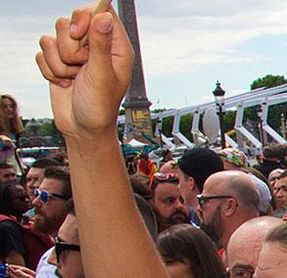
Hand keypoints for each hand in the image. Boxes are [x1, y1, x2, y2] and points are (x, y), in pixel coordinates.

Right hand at [36, 2, 133, 138]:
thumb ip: (101, 45)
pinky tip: (65, 83)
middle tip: (81, 66)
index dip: (84, 16)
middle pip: (72, 20)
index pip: (100, 10)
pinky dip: (50, 70)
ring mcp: (75, 52)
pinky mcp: (58, 61)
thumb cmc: (100, 107)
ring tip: (75, 78)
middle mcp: (96, 45)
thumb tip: (104, 16)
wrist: (82, 129)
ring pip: (54, 36)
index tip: (80, 33)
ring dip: (60, 62)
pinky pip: (43, 51)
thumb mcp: (102, 75)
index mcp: (115, 46)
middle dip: (70, 46)